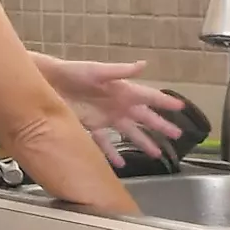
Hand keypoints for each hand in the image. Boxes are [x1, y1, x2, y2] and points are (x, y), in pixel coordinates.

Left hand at [37, 57, 184, 165]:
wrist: (48, 81)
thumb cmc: (73, 72)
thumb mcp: (97, 71)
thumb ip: (120, 71)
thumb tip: (144, 65)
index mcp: (122, 90)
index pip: (148, 96)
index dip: (164, 101)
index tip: (181, 107)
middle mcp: (117, 105)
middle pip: (143, 118)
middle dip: (160, 126)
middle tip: (178, 135)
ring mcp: (105, 117)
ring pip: (129, 132)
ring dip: (142, 142)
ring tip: (157, 153)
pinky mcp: (90, 126)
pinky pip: (105, 142)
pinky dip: (112, 153)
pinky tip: (121, 164)